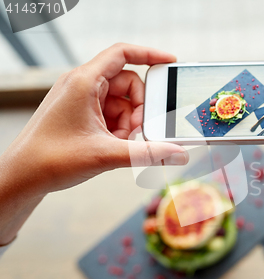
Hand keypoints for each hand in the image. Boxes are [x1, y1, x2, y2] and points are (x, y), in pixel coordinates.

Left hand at [0, 43, 187, 244]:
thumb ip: (147, 153)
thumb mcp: (106, 154)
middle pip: (128, 84)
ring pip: (122, 103)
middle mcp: (83, 85)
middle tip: (138, 132)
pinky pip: (112, 115)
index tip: (171, 62)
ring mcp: (82, 100)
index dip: (150, 54)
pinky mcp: (82, 114)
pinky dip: (120, 130)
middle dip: (139, 109)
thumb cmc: (51, 159)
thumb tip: (178, 153)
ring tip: (122, 144)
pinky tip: (114, 146)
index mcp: (84, 82)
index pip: (122, 54)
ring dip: (129, 124)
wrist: (23, 177)